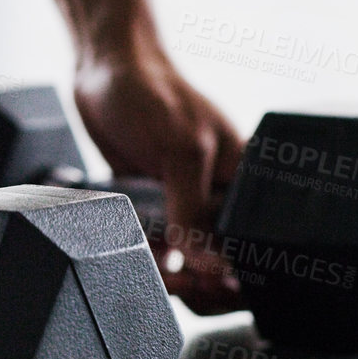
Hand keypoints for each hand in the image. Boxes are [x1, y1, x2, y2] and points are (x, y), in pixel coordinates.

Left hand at [75, 44, 244, 314]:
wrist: (103, 72)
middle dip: (204, 280)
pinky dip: (149, 256)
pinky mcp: (154, 206)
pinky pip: (157, 245)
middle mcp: (219, 194)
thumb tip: (208, 261)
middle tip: (183, 285)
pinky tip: (144, 259)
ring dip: (173, 274)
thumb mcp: (181, 151)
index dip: (238, 269)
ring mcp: (186, 201)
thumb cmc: (152, 95)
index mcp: (245, 178)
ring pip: (189, 258)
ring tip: (160, 276)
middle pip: (224, 257)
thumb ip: (193, 209)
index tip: (217, 285)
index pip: (254, 238)